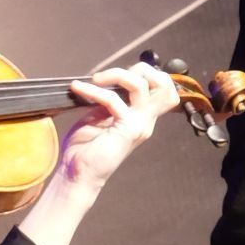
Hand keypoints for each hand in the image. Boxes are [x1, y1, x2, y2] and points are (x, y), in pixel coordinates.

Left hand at [55, 63, 180, 193]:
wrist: (78, 174)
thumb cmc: (86, 148)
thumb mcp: (100, 116)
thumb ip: (110, 100)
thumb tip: (106, 80)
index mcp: (142, 117)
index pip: (165, 89)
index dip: (148, 74)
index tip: (120, 75)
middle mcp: (146, 121)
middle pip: (164, 84)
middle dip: (140, 69)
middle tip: (112, 76)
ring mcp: (139, 125)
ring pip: (142, 86)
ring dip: (117, 75)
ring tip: (96, 79)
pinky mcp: (126, 130)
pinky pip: (113, 99)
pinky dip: (93, 90)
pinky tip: (79, 89)